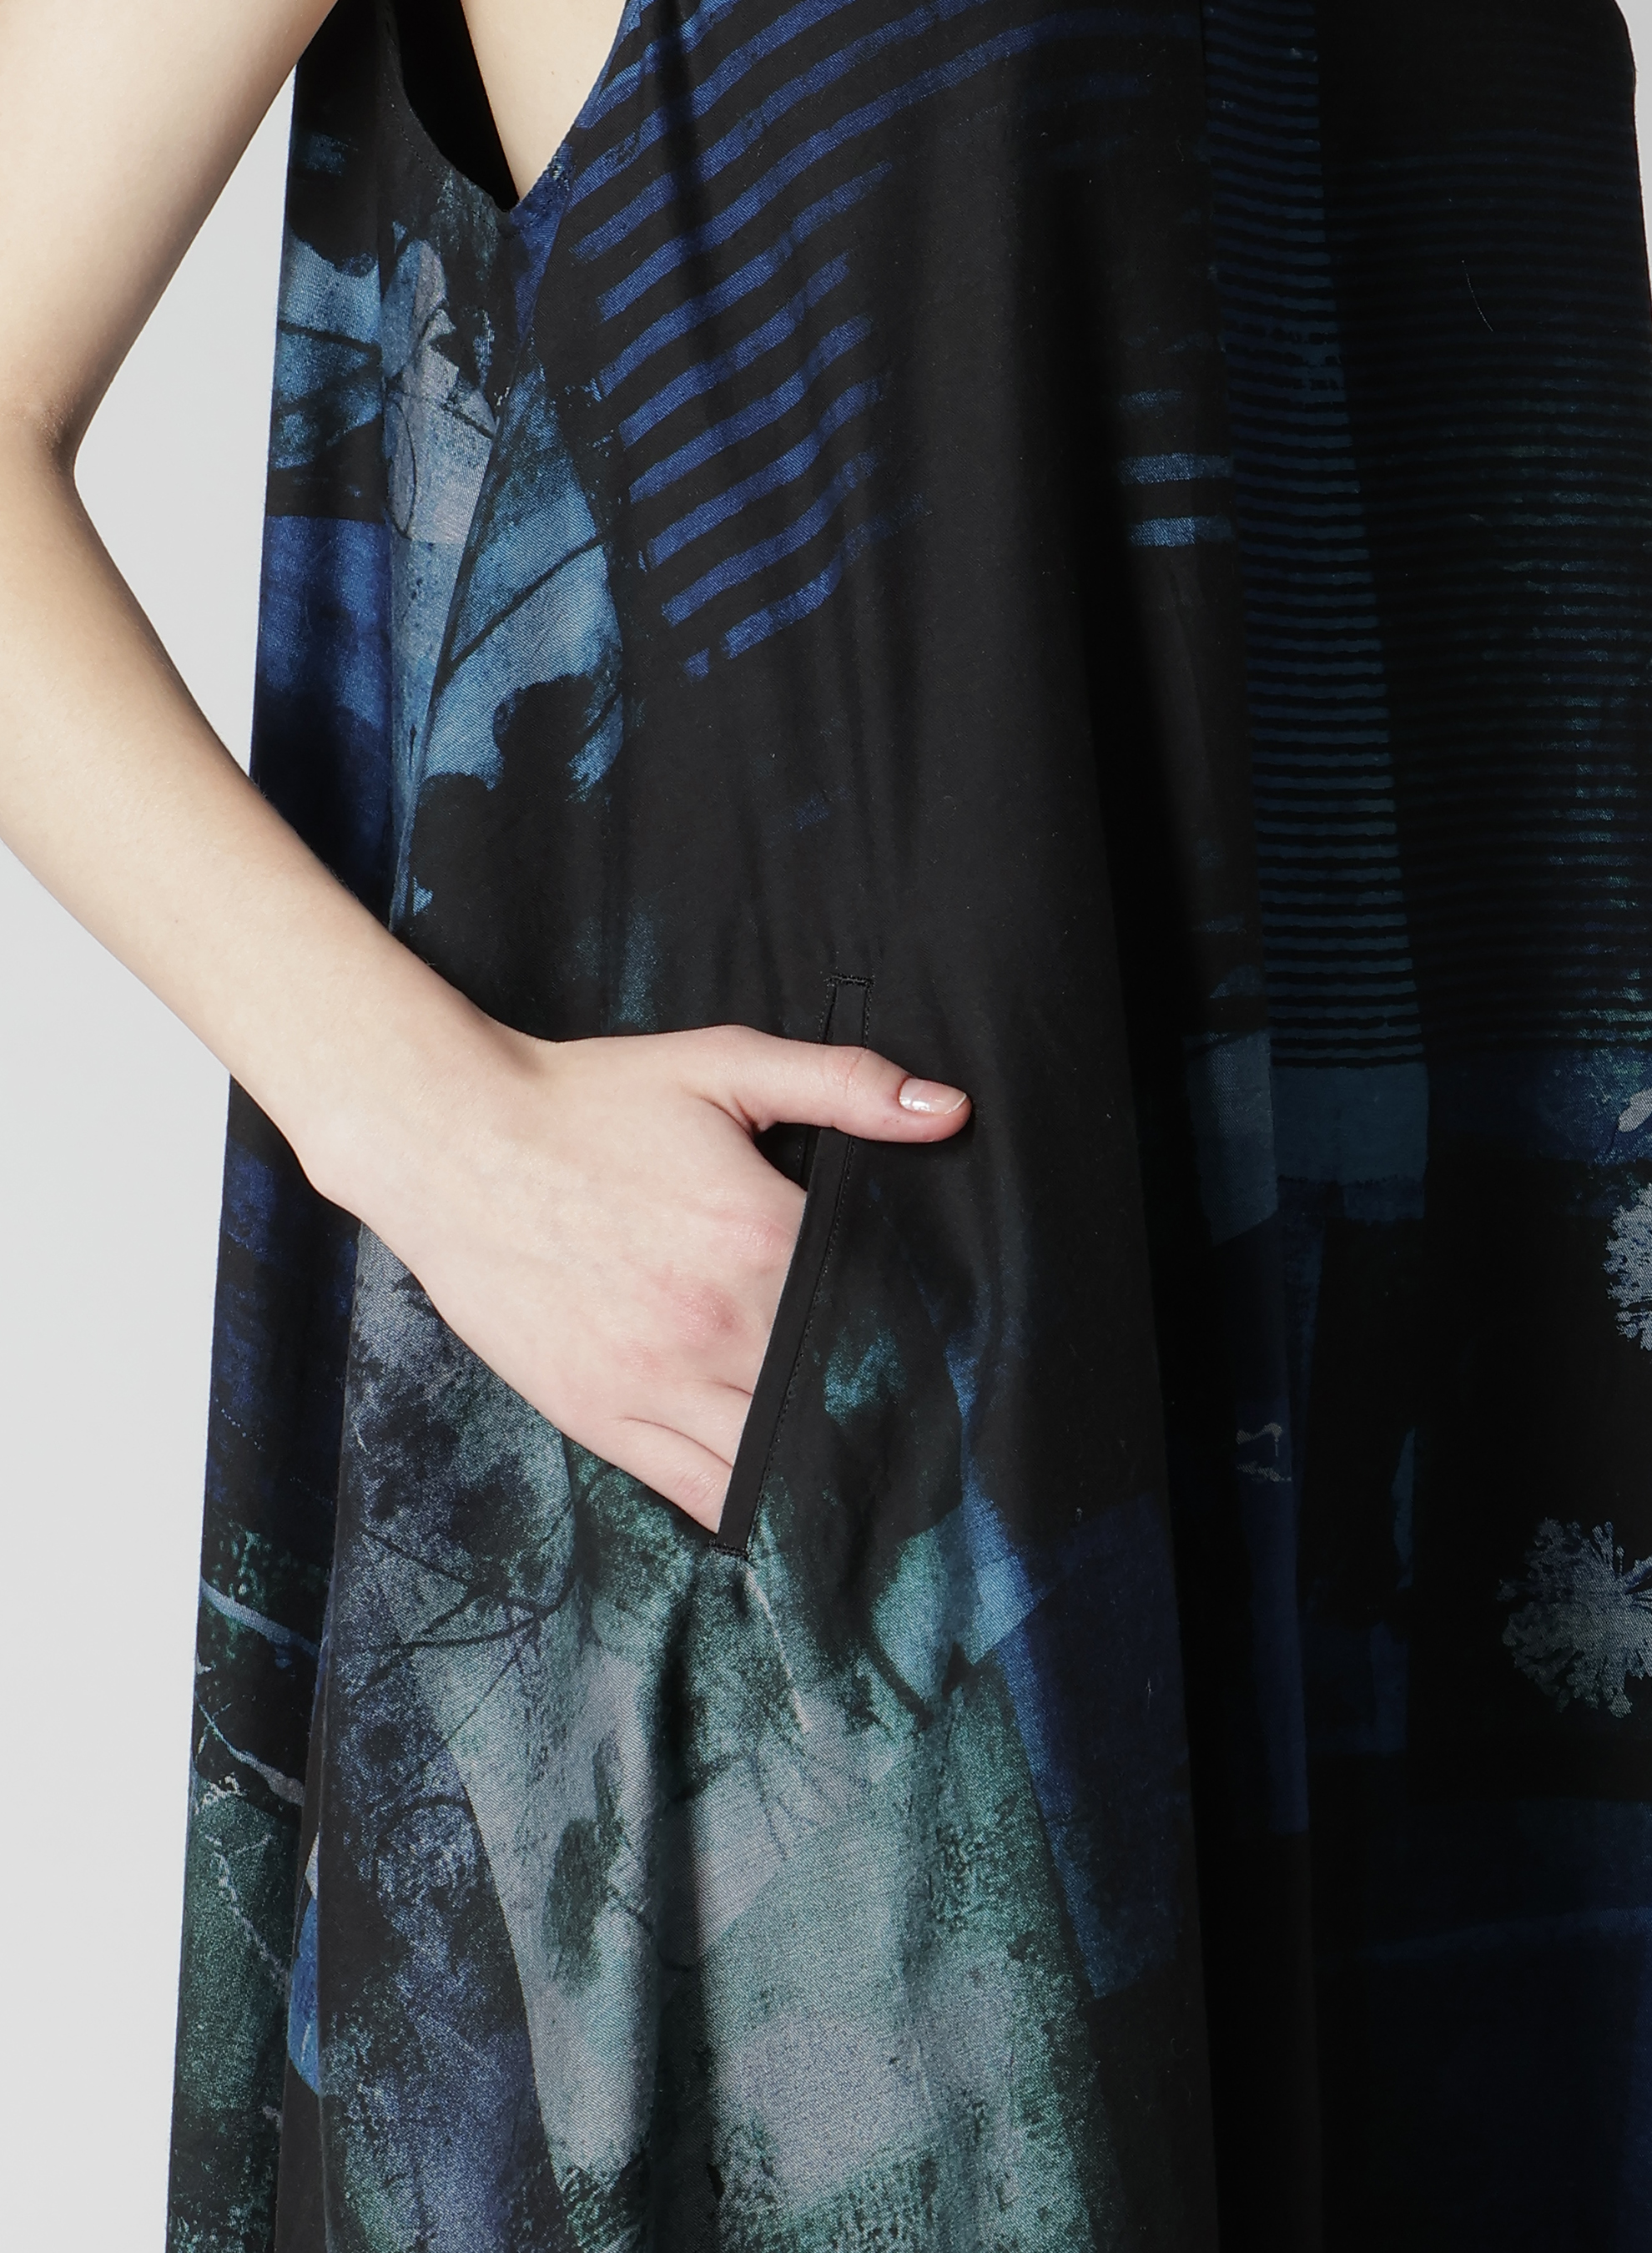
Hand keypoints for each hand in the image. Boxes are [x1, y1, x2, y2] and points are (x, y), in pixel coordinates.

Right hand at [336, 1019, 970, 1532]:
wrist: (451, 1138)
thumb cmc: (588, 1100)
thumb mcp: (724, 1065)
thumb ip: (844, 1084)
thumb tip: (946, 1110)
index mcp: (765, 1240)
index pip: (878, 1320)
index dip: (918, 1346)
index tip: (944, 1364)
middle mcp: (720, 1325)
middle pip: (836, 1402)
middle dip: (879, 1419)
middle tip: (925, 1442)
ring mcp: (657, 1381)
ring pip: (774, 1463)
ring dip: (820, 1473)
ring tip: (861, 1482)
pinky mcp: (601, 1415)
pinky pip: (698, 1491)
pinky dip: (746, 1503)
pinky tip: (779, 1503)